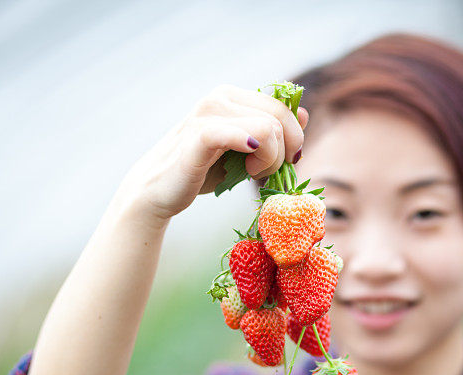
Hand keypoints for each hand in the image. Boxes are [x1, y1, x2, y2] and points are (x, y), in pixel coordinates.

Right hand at [120, 84, 308, 223]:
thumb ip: (271, 131)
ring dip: (270, 160)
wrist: (158, 191)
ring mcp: (207, 113)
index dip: (294, 137)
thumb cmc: (201, 170)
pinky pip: (242, 135)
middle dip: (283, 151)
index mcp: (231, 96)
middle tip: (265, 172)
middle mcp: (220, 97)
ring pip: (269, 129)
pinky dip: (255, 151)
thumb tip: (304, 113)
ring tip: (250, 173)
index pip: (282, 107)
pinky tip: (248, 165)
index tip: (286, 162)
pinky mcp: (199, 136)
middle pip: (279, 118)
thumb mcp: (242, 151)